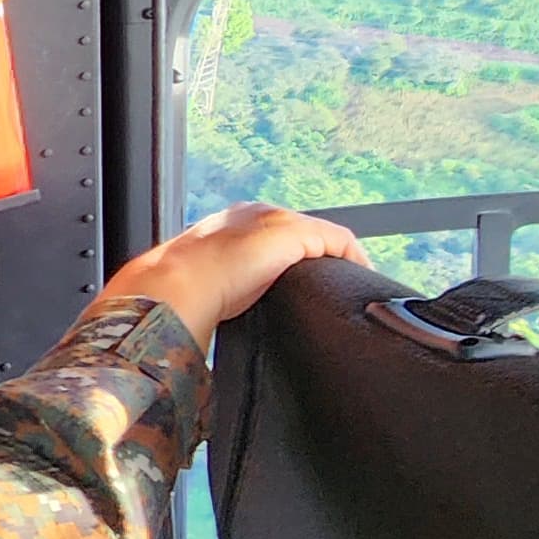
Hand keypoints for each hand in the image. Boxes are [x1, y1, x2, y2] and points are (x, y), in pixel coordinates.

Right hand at [102, 204, 362, 342]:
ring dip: (339, 262)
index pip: (274, 237)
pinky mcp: (295, 232)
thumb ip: (224, 290)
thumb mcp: (209, 286)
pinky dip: (353, 259)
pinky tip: (357, 280)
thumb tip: (220, 324)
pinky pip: (339, 241)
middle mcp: (255, 214)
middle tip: (332, 291)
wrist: (181, 282)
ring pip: (323, 237)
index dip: (295, 260)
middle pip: (304, 233)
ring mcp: (276, 220)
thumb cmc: (186, 292)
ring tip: (345, 290)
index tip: (305, 286)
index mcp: (231, 224)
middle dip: (320, 260)